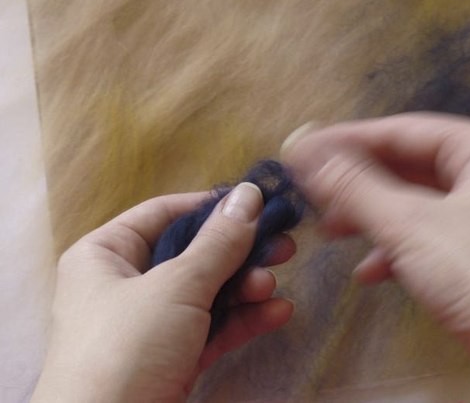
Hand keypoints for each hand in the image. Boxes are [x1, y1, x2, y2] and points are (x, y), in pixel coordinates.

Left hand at [31, 184, 294, 402]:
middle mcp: (125, 283)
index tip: (257, 203)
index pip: (165, 212)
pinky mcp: (169, 358)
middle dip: (239, 252)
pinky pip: (210, 327)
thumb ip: (219, 241)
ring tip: (274, 285)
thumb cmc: (129, 346)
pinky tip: (277, 314)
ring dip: (244, 288)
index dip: (211, 206)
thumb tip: (249, 192)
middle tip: (282, 245)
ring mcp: (149, 324)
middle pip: (192, 253)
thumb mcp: (177, 286)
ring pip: (206, 291)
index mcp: (107, 253)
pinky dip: (241, 320)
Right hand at [283, 113, 469, 402]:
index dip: (348, 139)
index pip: (403, 130)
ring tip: (329, 228)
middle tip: (312, 189)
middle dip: (357, 182)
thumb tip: (304, 149)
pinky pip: (425, 237)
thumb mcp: (409, 224)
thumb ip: (353, 185)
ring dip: (370, 216)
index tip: (305, 148)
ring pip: (412, 203)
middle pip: (407, 166)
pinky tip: (368, 271)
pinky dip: (394, 249)